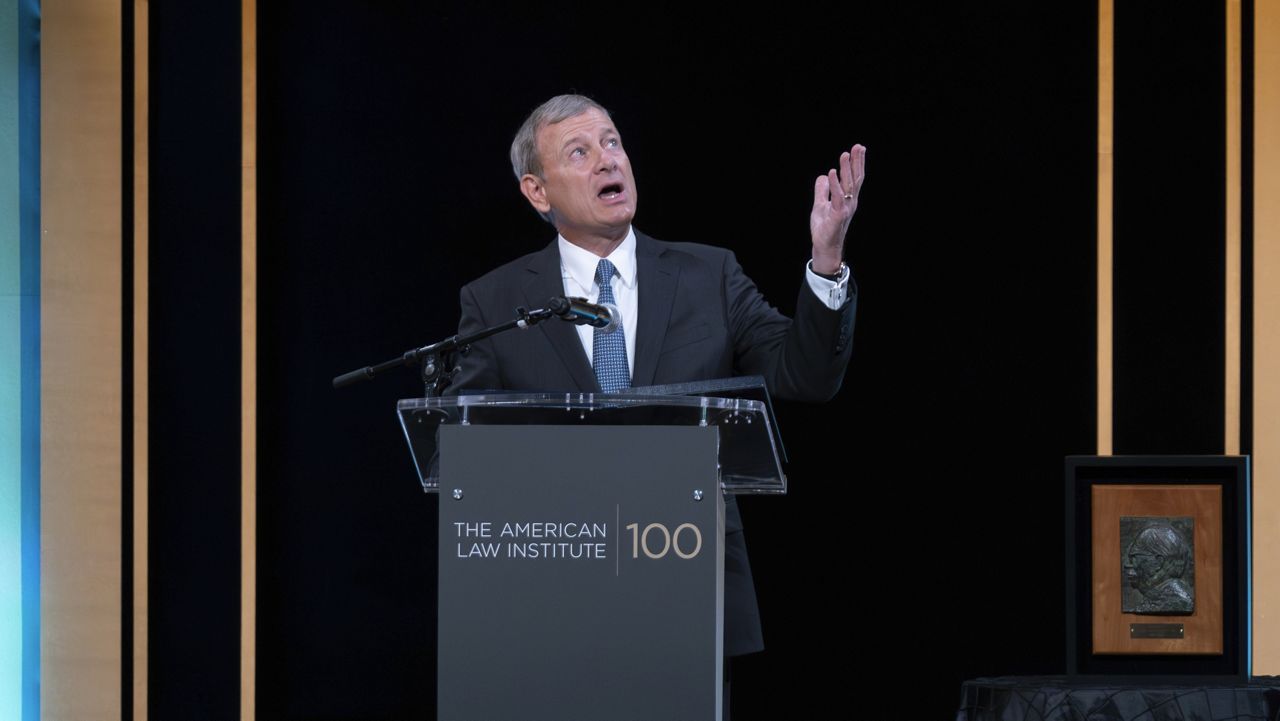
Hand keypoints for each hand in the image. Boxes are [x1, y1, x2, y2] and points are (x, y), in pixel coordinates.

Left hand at [810, 144, 865, 274]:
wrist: (824, 247)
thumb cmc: (824, 228)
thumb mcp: (820, 205)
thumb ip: (822, 190)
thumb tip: (824, 176)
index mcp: (848, 199)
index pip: (854, 178)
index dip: (857, 163)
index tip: (859, 148)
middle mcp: (850, 202)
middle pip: (855, 179)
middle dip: (856, 162)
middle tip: (857, 146)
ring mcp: (845, 208)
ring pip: (848, 186)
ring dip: (846, 169)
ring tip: (844, 155)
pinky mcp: (838, 215)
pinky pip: (837, 198)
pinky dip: (835, 185)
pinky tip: (832, 173)